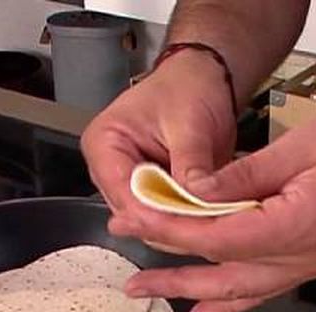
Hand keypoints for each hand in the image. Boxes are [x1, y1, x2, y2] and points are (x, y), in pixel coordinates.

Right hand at [80, 49, 236, 214]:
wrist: (205, 78)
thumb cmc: (188, 87)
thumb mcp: (190, 122)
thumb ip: (191, 164)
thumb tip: (198, 199)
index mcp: (104, 144)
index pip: (122, 193)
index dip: (155, 216)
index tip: (186, 225)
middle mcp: (111, 169)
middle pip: (135, 215)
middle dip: (171, 224)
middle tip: (206, 228)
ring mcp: (132, 185)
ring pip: (152, 223)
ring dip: (182, 226)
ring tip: (212, 222)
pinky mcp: (154, 195)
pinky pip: (169, 219)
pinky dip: (189, 221)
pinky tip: (210, 219)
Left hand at [113, 106, 315, 311]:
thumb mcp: (306, 146)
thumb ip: (247, 175)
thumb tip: (197, 190)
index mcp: (297, 227)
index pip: (217, 238)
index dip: (171, 231)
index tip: (137, 219)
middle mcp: (304, 259)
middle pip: (222, 275)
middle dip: (172, 275)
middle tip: (131, 280)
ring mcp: (315, 268)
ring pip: (243, 291)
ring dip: (195, 294)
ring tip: (154, 299)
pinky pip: (267, 289)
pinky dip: (233, 301)